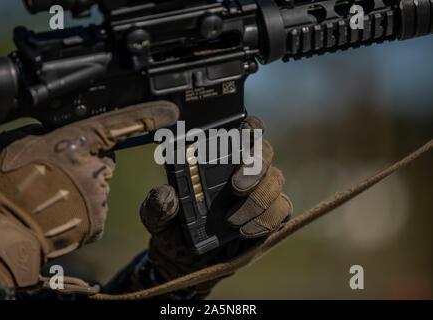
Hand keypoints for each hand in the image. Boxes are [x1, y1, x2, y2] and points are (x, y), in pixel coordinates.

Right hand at [0, 101, 178, 288]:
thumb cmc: (2, 184)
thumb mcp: (17, 145)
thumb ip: (46, 137)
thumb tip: (55, 136)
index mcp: (75, 144)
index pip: (119, 125)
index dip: (146, 117)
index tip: (170, 112)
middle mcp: (93, 169)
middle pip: (103, 161)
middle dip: (86, 165)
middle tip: (55, 175)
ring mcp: (98, 197)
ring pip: (96, 186)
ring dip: (79, 190)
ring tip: (49, 196)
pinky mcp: (96, 221)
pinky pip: (92, 209)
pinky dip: (79, 210)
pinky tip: (58, 211)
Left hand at [140, 115, 291, 294]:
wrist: (187, 261)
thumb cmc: (173, 229)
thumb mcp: (158, 217)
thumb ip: (158, 205)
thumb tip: (165, 193)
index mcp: (217, 158)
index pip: (242, 131)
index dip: (251, 126)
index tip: (247, 132)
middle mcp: (242, 169)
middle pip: (265, 153)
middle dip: (254, 167)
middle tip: (236, 188)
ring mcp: (259, 191)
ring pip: (275, 181)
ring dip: (257, 200)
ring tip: (231, 222)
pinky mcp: (270, 214)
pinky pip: (281, 209)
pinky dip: (266, 220)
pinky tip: (245, 231)